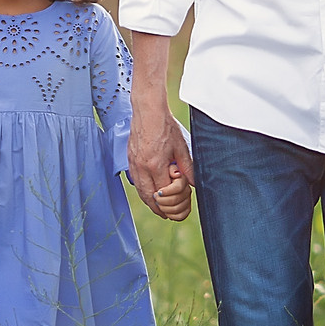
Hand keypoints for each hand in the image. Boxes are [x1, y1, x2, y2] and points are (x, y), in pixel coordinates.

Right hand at [128, 103, 195, 220]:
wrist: (148, 111)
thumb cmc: (165, 126)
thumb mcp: (181, 147)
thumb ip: (188, 167)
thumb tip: (194, 184)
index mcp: (155, 164)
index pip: (164, 192)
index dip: (173, 199)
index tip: (180, 203)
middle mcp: (141, 167)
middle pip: (149, 197)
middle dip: (159, 209)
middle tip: (167, 215)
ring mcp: (133, 164)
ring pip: (140, 191)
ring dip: (150, 202)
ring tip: (159, 208)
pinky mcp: (130, 159)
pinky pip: (136, 181)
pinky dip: (143, 191)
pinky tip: (150, 192)